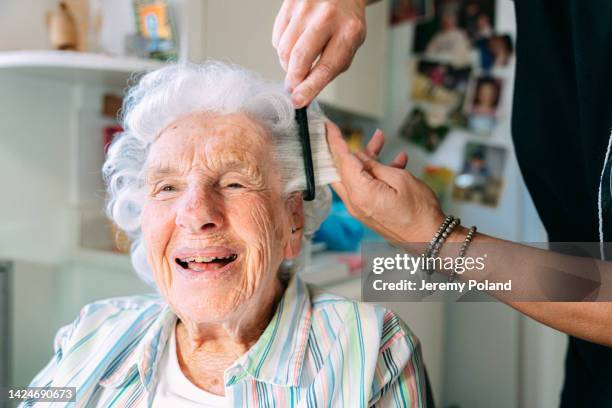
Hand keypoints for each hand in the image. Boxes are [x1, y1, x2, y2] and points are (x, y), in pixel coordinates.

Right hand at [272, 0, 367, 107]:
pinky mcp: (290, 3)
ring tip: (298, 63)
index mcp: (349, 32)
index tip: (298, 102)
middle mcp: (328, 16)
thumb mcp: (347, 47)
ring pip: (284, 49)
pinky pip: (277, 38)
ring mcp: (306, 7)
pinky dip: (283, 48)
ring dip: (287, 65)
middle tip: (292, 88)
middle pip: (300, 57)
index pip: (326, 68)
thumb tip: (303, 95)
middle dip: (293, 79)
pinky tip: (295, 44)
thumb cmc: (345, 24)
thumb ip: (327, 71)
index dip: (309, 88)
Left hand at [326, 122, 445, 244]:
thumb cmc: (420, 213)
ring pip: (354, 176)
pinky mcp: (368, 212)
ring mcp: (360, 209)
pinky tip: (396, 162)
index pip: (340, 161)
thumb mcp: (400, 179)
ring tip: (381, 140)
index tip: (328, 126)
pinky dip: (374, 174)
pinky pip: (365, 187)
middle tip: (345, 132)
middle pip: (340, 170)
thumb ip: (374, 166)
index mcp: (360, 193)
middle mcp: (355, 203)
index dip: (334, 141)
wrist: (430, 240)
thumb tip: (357, 156)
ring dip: (366, 158)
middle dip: (345, 148)